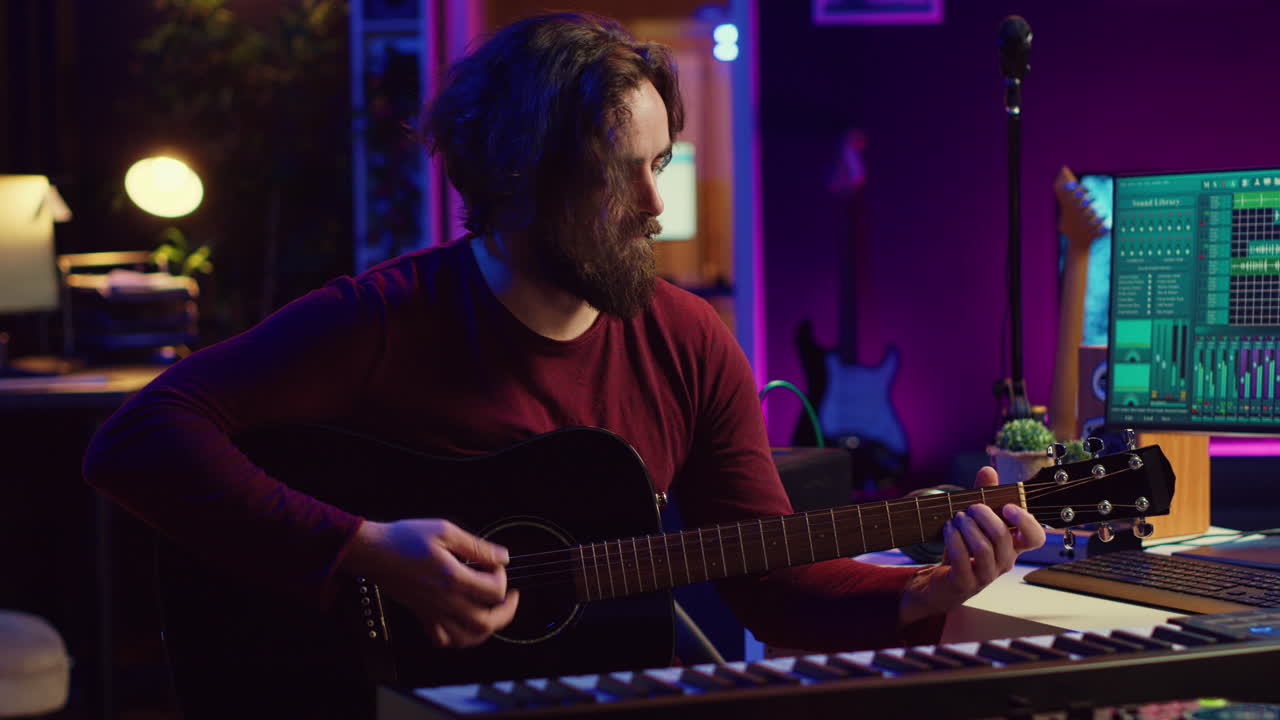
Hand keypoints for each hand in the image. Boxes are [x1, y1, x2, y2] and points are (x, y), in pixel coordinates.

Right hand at [341, 518, 519, 647]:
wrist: (374, 552)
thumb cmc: (404, 538)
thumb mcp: (445, 531)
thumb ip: (476, 546)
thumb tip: (502, 556)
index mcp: (453, 578)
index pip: (495, 591)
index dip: (502, 577)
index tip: (495, 565)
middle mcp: (445, 601)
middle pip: (488, 621)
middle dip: (507, 610)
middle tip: (511, 597)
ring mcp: (434, 612)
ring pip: (469, 637)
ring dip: (488, 628)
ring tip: (494, 614)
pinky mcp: (423, 616)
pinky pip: (444, 640)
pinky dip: (459, 638)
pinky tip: (464, 624)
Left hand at [898, 466, 1045, 623]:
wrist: (941, 582)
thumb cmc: (963, 549)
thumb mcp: (974, 520)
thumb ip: (983, 494)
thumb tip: (988, 469)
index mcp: (1012, 546)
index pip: (1036, 538)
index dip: (1027, 521)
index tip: (1007, 506)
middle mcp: (1004, 562)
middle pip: (1004, 538)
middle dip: (986, 516)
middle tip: (971, 507)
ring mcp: (986, 575)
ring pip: (984, 549)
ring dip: (968, 527)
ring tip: (957, 518)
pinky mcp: (965, 583)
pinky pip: (963, 559)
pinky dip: (954, 539)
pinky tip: (948, 529)